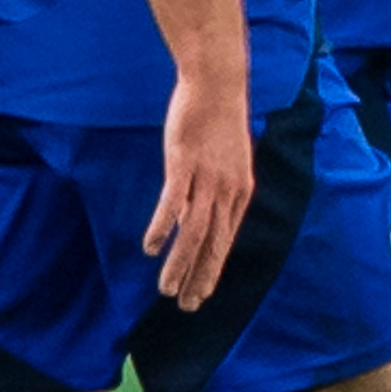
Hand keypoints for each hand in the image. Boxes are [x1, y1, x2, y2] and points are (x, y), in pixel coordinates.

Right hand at [144, 67, 253, 309]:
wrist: (218, 85)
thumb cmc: (219, 122)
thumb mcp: (225, 162)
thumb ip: (215, 191)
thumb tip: (197, 217)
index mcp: (240, 192)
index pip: (226, 241)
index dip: (214, 269)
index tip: (203, 294)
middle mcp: (227, 190)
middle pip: (213, 243)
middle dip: (200, 277)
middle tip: (187, 306)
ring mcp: (207, 178)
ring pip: (195, 230)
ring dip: (180, 263)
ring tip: (167, 290)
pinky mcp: (185, 163)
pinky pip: (174, 201)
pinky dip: (163, 226)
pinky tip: (151, 248)